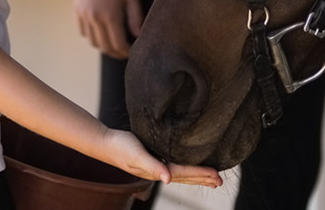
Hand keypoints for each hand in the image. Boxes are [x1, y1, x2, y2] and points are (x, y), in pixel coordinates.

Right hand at [73, 0, 142, 58]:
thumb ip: (135, 16)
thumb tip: (138, 35)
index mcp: (110, 15)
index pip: (118, 44)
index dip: (127, 51)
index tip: (134, 51)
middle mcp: (95, 18)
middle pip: (105, 47)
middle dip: (116, 53)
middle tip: (125, 52)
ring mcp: (84, 15)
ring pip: (93, 42)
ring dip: (104, 47)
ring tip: (114, 43)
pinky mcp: (77, 10)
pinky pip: (83, 32)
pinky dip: (93, 37)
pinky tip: (102, 32)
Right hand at [102, 129, 222, 187]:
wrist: (105, 142)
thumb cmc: (119, 147)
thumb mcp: (136, 155)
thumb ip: (153, 167)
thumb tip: (168, 180)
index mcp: (157, 170)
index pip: (184, 173)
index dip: (201, 174)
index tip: (217, 176)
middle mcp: (159, 170)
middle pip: (186, 176)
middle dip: (203, 178)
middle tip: (220, 181)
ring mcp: (156, 165)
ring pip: (182, 173)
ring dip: (197, 176)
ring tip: (210, 179)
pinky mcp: (154, 158)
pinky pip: (175, 166)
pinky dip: (187, 168)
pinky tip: (189, 167)